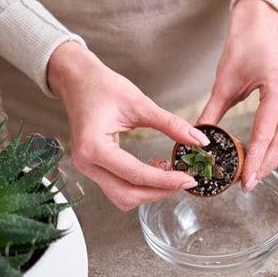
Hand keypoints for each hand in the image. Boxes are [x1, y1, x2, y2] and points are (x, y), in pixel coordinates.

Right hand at [47, 42, 208, 209]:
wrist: (78, 80)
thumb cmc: (103, 87)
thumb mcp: (140, 103)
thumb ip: (171, 124)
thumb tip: (199, 141)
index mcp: (93, 147)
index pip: (135, 174)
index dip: (165, 180)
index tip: (189, 179)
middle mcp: (86, 163)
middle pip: (127, 194)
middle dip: (158, 191)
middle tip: (183, 179)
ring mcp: (86, 168)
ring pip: (122, 196)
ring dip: (148, 191)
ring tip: (169, 172)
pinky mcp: (92, 167)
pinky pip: (117, 187)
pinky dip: (139, 185)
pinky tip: (155, 169)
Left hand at [198, 0, 277, 190]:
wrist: (260, 27)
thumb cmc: (242, 48)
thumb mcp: (223, 82)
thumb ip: (211, 113)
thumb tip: (196, 141)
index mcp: (277, 85)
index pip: (266, 131)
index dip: (256, 159)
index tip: (245, 180)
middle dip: (266, 165)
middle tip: (247, 184)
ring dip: (273, 159)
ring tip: (254, 175)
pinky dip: (277, 147)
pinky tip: (263, 157)